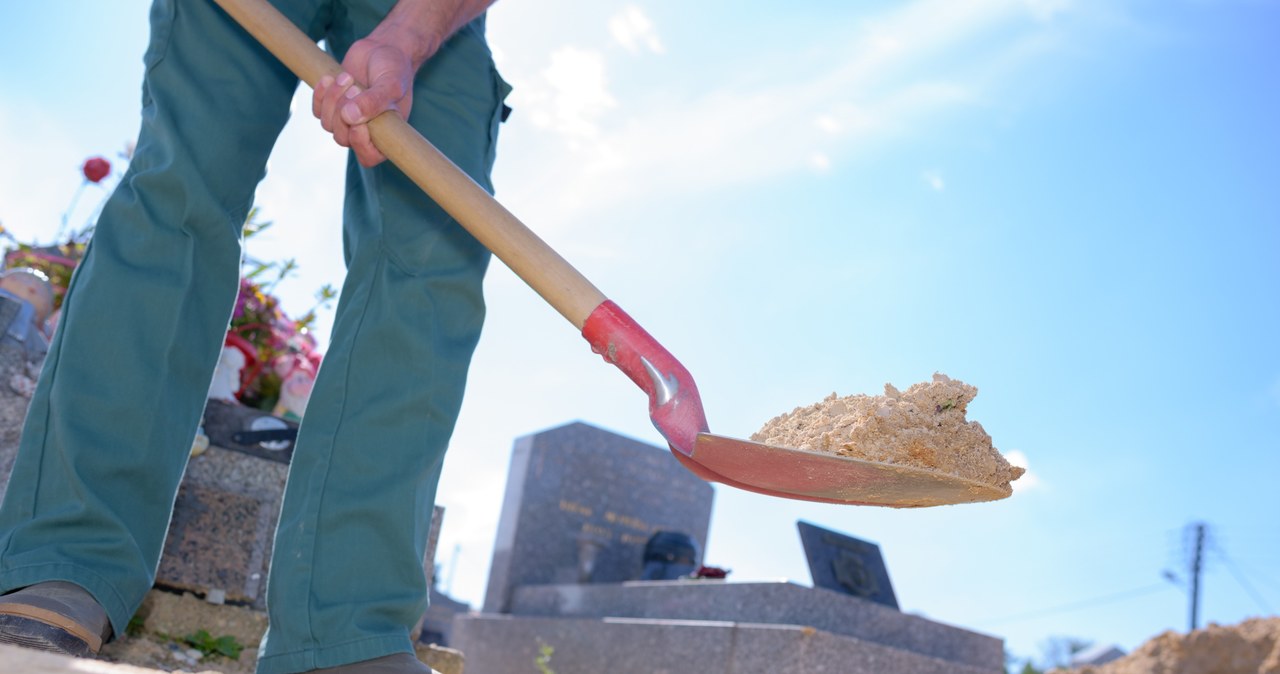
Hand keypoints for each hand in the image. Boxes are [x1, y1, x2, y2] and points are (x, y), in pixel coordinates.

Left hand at [313, 38, 415, 166]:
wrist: (383, 49)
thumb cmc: (394, 68)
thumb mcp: (391, 84)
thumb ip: (374, 102)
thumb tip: (349, 117)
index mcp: (386, 134)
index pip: (368, 156)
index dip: (360, 143)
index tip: (359, 121)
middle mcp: (365, 131)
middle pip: (343, 139)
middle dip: (343, 113)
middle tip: (355, 87)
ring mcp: (347, 120)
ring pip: (328, 124)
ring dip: (333, 99)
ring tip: (347, 77)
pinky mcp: (332, 106)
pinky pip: (317, 110)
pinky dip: (320, 94)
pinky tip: (330, 78)